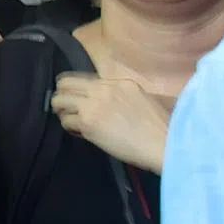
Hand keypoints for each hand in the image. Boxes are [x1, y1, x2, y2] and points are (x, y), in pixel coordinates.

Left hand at [53, 70, 173, 170]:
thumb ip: (123, 97)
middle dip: (62, 95)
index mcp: (120, 83)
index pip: (85, 79)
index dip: (79, 90)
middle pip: (66, 83)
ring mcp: (94, 104)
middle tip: (66, 108)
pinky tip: (81, 133)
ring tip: (70, 121)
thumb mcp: (144, 101)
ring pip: (59, 100)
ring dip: (62, 111)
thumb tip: (108, 105)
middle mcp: (104, 89)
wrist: (164, 144)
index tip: (81, 100)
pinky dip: (70, 128)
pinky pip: (65, 121)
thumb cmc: (161, 128)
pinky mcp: (88, 122)